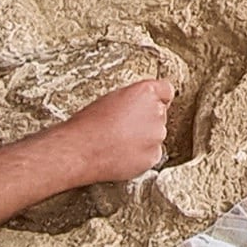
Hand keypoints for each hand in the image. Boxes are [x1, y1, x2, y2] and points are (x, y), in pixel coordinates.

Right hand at [45, 78, 171, 181]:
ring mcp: (157, 136)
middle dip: (145, 121)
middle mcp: (156, 112)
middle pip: (159, 115)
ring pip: (155, 136)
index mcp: (145, 92)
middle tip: (123, 127)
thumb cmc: (88, 124)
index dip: (157, 98)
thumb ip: (132, 99)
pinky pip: (152, 154)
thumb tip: (137, 106)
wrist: (80, 150)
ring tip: (119, 142)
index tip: (151, 104)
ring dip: (143, 139)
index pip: (166, 90)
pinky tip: (122, 154)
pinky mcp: (154, 156)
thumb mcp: (111, 98)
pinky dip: (140, 155)